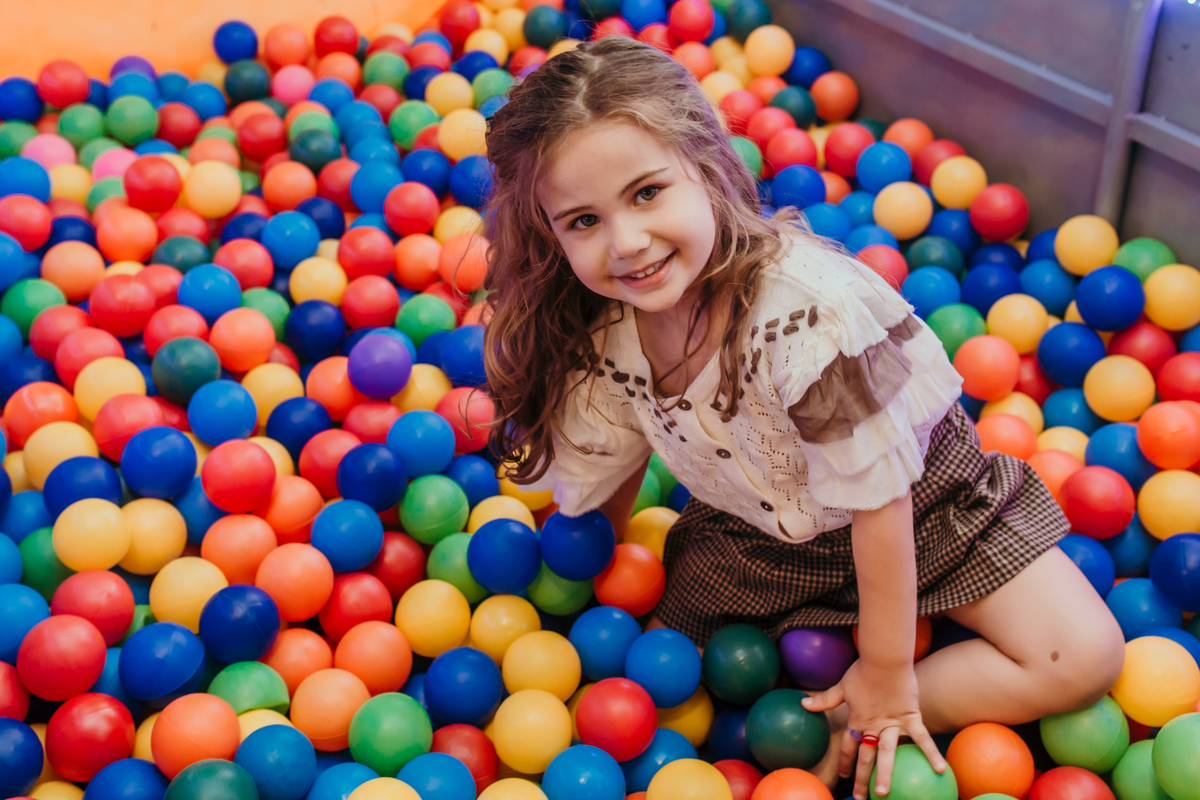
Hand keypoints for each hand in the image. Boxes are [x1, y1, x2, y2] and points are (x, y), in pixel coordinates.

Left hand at [802, 660, 945, 799]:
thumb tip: (803, 704)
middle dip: (862, 778)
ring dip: (885, 774)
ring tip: (884, 794)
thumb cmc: (863, 670)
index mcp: (857, 719)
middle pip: (866, 756)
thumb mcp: (841, 686)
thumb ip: (825, 699)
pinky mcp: (910, 716)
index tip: (843, 776)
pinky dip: (930, 753)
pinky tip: (940, 770)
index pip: (849, 745)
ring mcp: (892, 723)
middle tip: (861, 797)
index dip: (846, 761)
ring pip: (887, 753)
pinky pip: (921, 738)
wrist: (884, 658)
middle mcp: (873, 726)